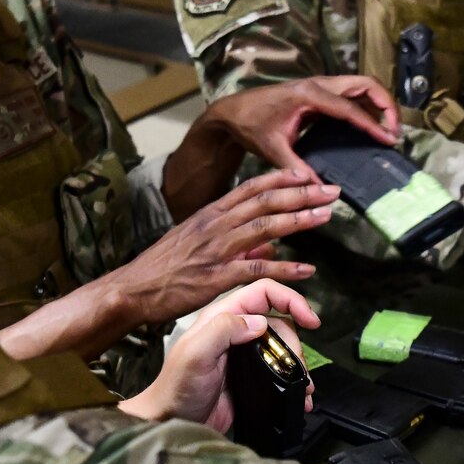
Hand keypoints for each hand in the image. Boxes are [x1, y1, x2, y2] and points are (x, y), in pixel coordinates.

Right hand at [110, 168, 337, 325]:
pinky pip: (257, 269)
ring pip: (265, 227)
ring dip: (299, 220)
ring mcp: (216, 250)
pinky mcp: (216, 277)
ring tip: (326, 216)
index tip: (307, 174)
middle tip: (331, 190)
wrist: (132, 289)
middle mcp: (215, 225)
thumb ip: (234, 241)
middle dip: (301, 194)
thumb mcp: (196, 244)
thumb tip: (270, 244)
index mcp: (209, 214)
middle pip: (265, 201)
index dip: (281, 179)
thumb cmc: (163, 269)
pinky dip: (285, 269)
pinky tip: (307, 270)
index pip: (251, 187)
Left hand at [120, 280, 319, 430]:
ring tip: (304, 385)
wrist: (173, 422)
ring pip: (283, 347)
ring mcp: (245, 354)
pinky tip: (299, 395)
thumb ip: (223, 330)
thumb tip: (260, 322)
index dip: (291, 299)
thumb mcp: (195, 353)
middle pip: (280, 322)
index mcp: (223, 317)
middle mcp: (236, 331)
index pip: (264, 292)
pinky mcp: (252, 376)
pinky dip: (293, 380)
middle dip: (296, 343)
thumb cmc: (176, 388)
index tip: (311, 319)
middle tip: (298, 367)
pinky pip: (280, 370)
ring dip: (298, 364)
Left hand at [200, 75, 401, 175]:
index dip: (372, 124)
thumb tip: (317, 187)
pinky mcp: (320, 93)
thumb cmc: (251, 125)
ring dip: (379, 103)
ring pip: (361, 86)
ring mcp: (320, 86)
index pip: (349, 108)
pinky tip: (372, 127)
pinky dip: (367, 106)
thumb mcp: (272, 149)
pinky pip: (351, 94)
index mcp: (308, 95)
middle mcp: (318, 85)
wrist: (233, 111)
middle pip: (364, 85)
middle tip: (395, 130)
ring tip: (389, 130)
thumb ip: (295, 167)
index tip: (388, 139)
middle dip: (385, 104)